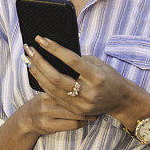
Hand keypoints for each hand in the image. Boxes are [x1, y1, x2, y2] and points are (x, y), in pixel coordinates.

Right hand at [16, 92, 97, 135]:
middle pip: (73, 102)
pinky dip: (81, 123)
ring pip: (74, 114)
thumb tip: (80, 79)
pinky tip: (84, 121)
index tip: (92, 92)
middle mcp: (46, 102)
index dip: (82, 91)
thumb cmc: (43, 103)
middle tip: (97, 105)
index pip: (68, 89)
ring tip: (93, 114)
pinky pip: (72, 125)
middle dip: (88, 105)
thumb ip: (60, 88)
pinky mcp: (49, 126)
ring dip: (86, 115)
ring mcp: (46, 115)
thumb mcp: (49, 92)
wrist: (27, 119)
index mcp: (48, 91)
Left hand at [24, 35, 149, 124]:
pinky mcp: (76, 111)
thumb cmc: (109, 76)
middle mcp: (89, 92)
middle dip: (39, 62)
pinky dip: (43, 83)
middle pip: (56, 77)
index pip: (71, 61)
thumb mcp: (98, 64)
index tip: (41, 39)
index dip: (54, 49)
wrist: (120, 100)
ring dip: (37, 72)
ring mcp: (81, 104)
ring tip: (28, 59)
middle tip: (29, 49)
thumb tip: (54, 51)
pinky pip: (54, 96)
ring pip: (52, 88)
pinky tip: (36, 73)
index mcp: (97, 76)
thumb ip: (78, 59)